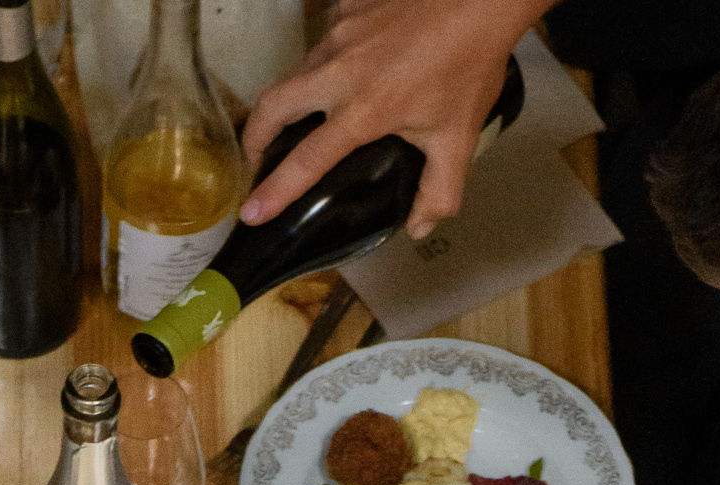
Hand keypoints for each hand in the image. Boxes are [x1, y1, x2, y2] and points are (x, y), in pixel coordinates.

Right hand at [239, 0, 533, 232]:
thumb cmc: (469, 66)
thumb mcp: (459, 138)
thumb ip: (439, 192)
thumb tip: (418, 227)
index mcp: (361, 112)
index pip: (305, 161)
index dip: (274, 191)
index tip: (250, 213)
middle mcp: (338, 71)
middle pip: (273, 106)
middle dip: (255, 138)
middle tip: (257, 160)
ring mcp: (338, 32)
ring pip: (294, 71)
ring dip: (287, 101)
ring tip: (295, 122)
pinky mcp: (346, 5)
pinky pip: (322, 40)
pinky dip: (321, 63)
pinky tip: (340, 72)